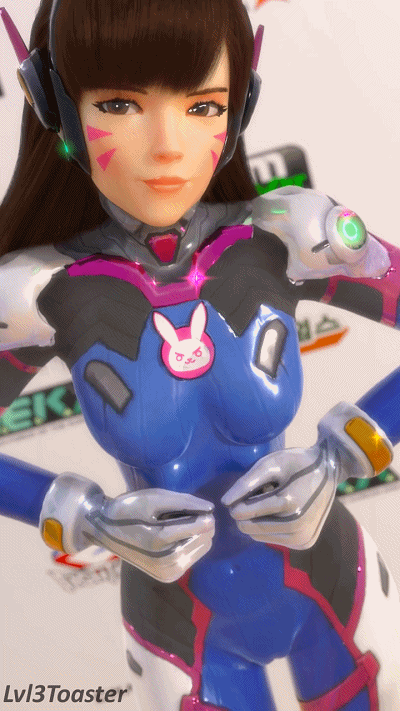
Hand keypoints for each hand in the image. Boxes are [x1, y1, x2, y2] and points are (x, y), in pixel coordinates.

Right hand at [40, 477, 214, 582]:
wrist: (105, 530)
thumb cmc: (130, 509)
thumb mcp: (154, 497)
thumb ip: (184, 502)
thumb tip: (211, 508)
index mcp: (159, 539)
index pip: (200, 527)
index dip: (205, 514)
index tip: (202, 507)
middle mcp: (164, 561)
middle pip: (204, 539)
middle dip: (201, 524)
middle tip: (184, 515)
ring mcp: (166, 572)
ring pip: (201, 549)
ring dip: (197, 535)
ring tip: (178, 525)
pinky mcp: (167, 577)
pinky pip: (192, 558)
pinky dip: (191, 545)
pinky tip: (175, 537)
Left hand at [221, 443, 337, 549]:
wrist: (330, 469)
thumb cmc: (297, 463)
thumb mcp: (270, 463)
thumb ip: (246, 482)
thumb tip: (224, 502)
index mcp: (289, 503)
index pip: (244, 513)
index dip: (236, 502)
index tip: (243, 490)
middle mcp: (297, 526)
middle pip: (249, 528)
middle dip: (248, 512)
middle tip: (261, 495)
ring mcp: (303, 538)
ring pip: (259, 537)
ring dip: (258, 520)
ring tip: (273, 502)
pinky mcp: (305, 543)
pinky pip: (273, 540)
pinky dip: (270, 527)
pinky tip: (281, 512)